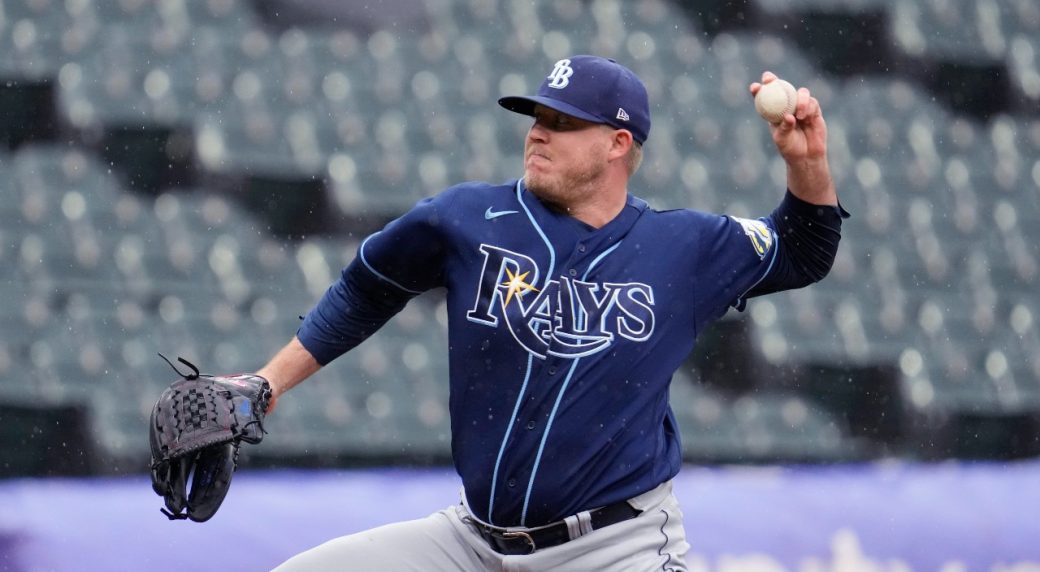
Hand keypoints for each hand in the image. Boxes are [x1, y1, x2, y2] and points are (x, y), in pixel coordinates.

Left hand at [750, 71, 835, 204]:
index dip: (759, 89)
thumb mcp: (783, 140)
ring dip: (799, 100)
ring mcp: (801, 107)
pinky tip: (806, 118)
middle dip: (774, 81)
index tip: (755, 87)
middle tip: (769, 80)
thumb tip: (788, 116)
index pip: (765, 97)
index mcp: (774, 112)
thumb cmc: (790, 148)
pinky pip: (812, 102)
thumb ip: (784, 128)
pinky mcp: (814, 110)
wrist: (807, 156)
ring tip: (798, 115)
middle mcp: (787, 106)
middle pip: (781, 87)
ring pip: (800, 93)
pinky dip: (808, 107)